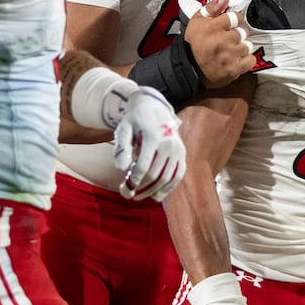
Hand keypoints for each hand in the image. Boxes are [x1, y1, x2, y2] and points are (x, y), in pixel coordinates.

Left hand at [113, 86, 185, 200]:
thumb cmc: (136, 120)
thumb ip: (122, 148)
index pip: (144, 164)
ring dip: (152, 191)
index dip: (134, 179)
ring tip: (139, 197)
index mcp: (154, 135)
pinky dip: (168, 189)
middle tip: (128, 193)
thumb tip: (121, 169)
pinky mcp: (183, 155)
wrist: (156, 108)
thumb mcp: (124, 129)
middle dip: (141, 187)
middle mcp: (169, 143)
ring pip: (167, 178)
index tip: (125, 187)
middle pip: (155, 173)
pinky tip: (156, 196)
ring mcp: (178, 150)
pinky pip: (177, 176)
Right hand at [185, 0, 255, 87]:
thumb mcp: (196, 21)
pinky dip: (246, 60)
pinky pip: (250, 60)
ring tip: (232, 50)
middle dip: (237, 34)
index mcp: (211, 27)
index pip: (235, 17)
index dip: (234, 21)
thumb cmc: (194, 44)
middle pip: (242, 32)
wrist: (189, 68)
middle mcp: (221, 41)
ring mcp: (228, 56)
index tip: (230, 25)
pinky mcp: (233, 69)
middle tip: (229, 39)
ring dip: (241, 47)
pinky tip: (237, 59)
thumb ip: (211, 8)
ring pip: (247, 45)